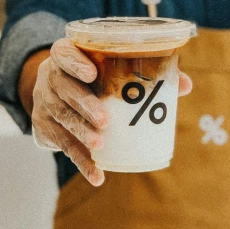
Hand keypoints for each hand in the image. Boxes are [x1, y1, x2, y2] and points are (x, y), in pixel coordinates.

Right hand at [31, 38, 191, 186]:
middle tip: (104, 120)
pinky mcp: (44, 128)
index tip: (92, 74)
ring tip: (100, 145)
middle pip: (64, 89)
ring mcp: (45, 103)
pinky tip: (97, 175)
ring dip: (81, 133)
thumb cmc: (92, 76)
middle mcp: (51, 78)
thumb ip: (146, 73)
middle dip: (84, 104)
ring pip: (63, 118)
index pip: (63, 53)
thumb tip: (185, 85)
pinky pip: (64, 146)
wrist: (52, 92)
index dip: (75, 62)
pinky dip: (82, 162)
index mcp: (65, 56)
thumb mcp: (107, 67)